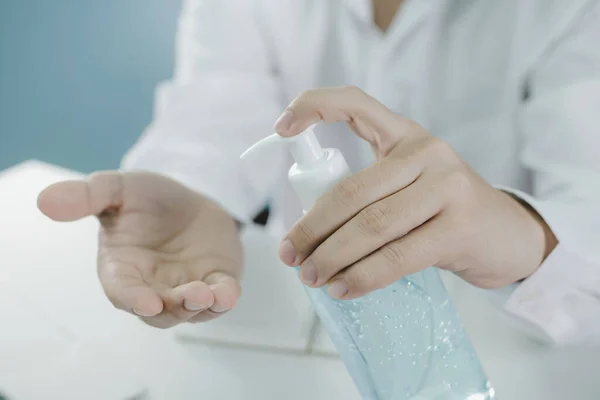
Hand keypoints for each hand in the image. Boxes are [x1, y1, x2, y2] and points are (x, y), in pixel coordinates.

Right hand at [38, 171, 241, 327]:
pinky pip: (219, 297)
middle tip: (190, 295)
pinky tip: (228, 294)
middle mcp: (152, 285)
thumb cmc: (148, 199)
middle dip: (173, 307)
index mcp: (123, 267)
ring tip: (208, 295)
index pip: (122, 290)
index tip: (146, 303)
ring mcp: (185, 287)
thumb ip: (88, 195)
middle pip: (159, 311)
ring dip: (199, 306)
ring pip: (189, 310)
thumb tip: (46, 201)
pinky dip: (224, 299)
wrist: (190, 197)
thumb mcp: (119, 189)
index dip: (133, 298)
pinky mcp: (214, 281)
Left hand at [275, 86, 556, 298]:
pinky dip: (363, 275)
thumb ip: (369, 196)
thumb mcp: (410, 188)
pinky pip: (397, 255)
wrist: (510, 236)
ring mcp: (447, 187)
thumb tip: (308, 234)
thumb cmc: (446, 213)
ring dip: (331, 256)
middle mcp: (428, 153)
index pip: (357, 103)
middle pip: (352, 189)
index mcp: (407, 136)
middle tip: (290, 254)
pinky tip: (344, 288)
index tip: (281, 128)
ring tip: (311, 277)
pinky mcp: (459, 227)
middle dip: (312, 227)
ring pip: (371, 224)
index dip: (315, 106)